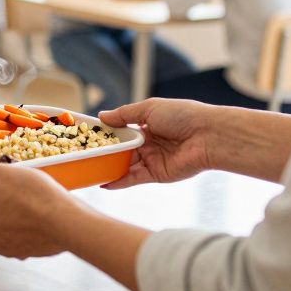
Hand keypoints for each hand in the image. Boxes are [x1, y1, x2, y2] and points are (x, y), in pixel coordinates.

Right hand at [99, 98, 219, 187]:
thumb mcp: (149, 108)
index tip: (87, 134)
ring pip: (124, 164)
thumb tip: (102, 116)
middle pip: (121, 149)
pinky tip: (103, 182)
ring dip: (108, 167)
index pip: (121, 130)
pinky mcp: (156, 175)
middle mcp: (148, 143)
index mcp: (147, 125)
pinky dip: (118, 181)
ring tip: (87, 169)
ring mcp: (151, 159)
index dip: (106, 133)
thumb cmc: (183, 116)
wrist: (208, 136)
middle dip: (104, 151)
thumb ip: (124, 115)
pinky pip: (133, 178)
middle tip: (82, 154)